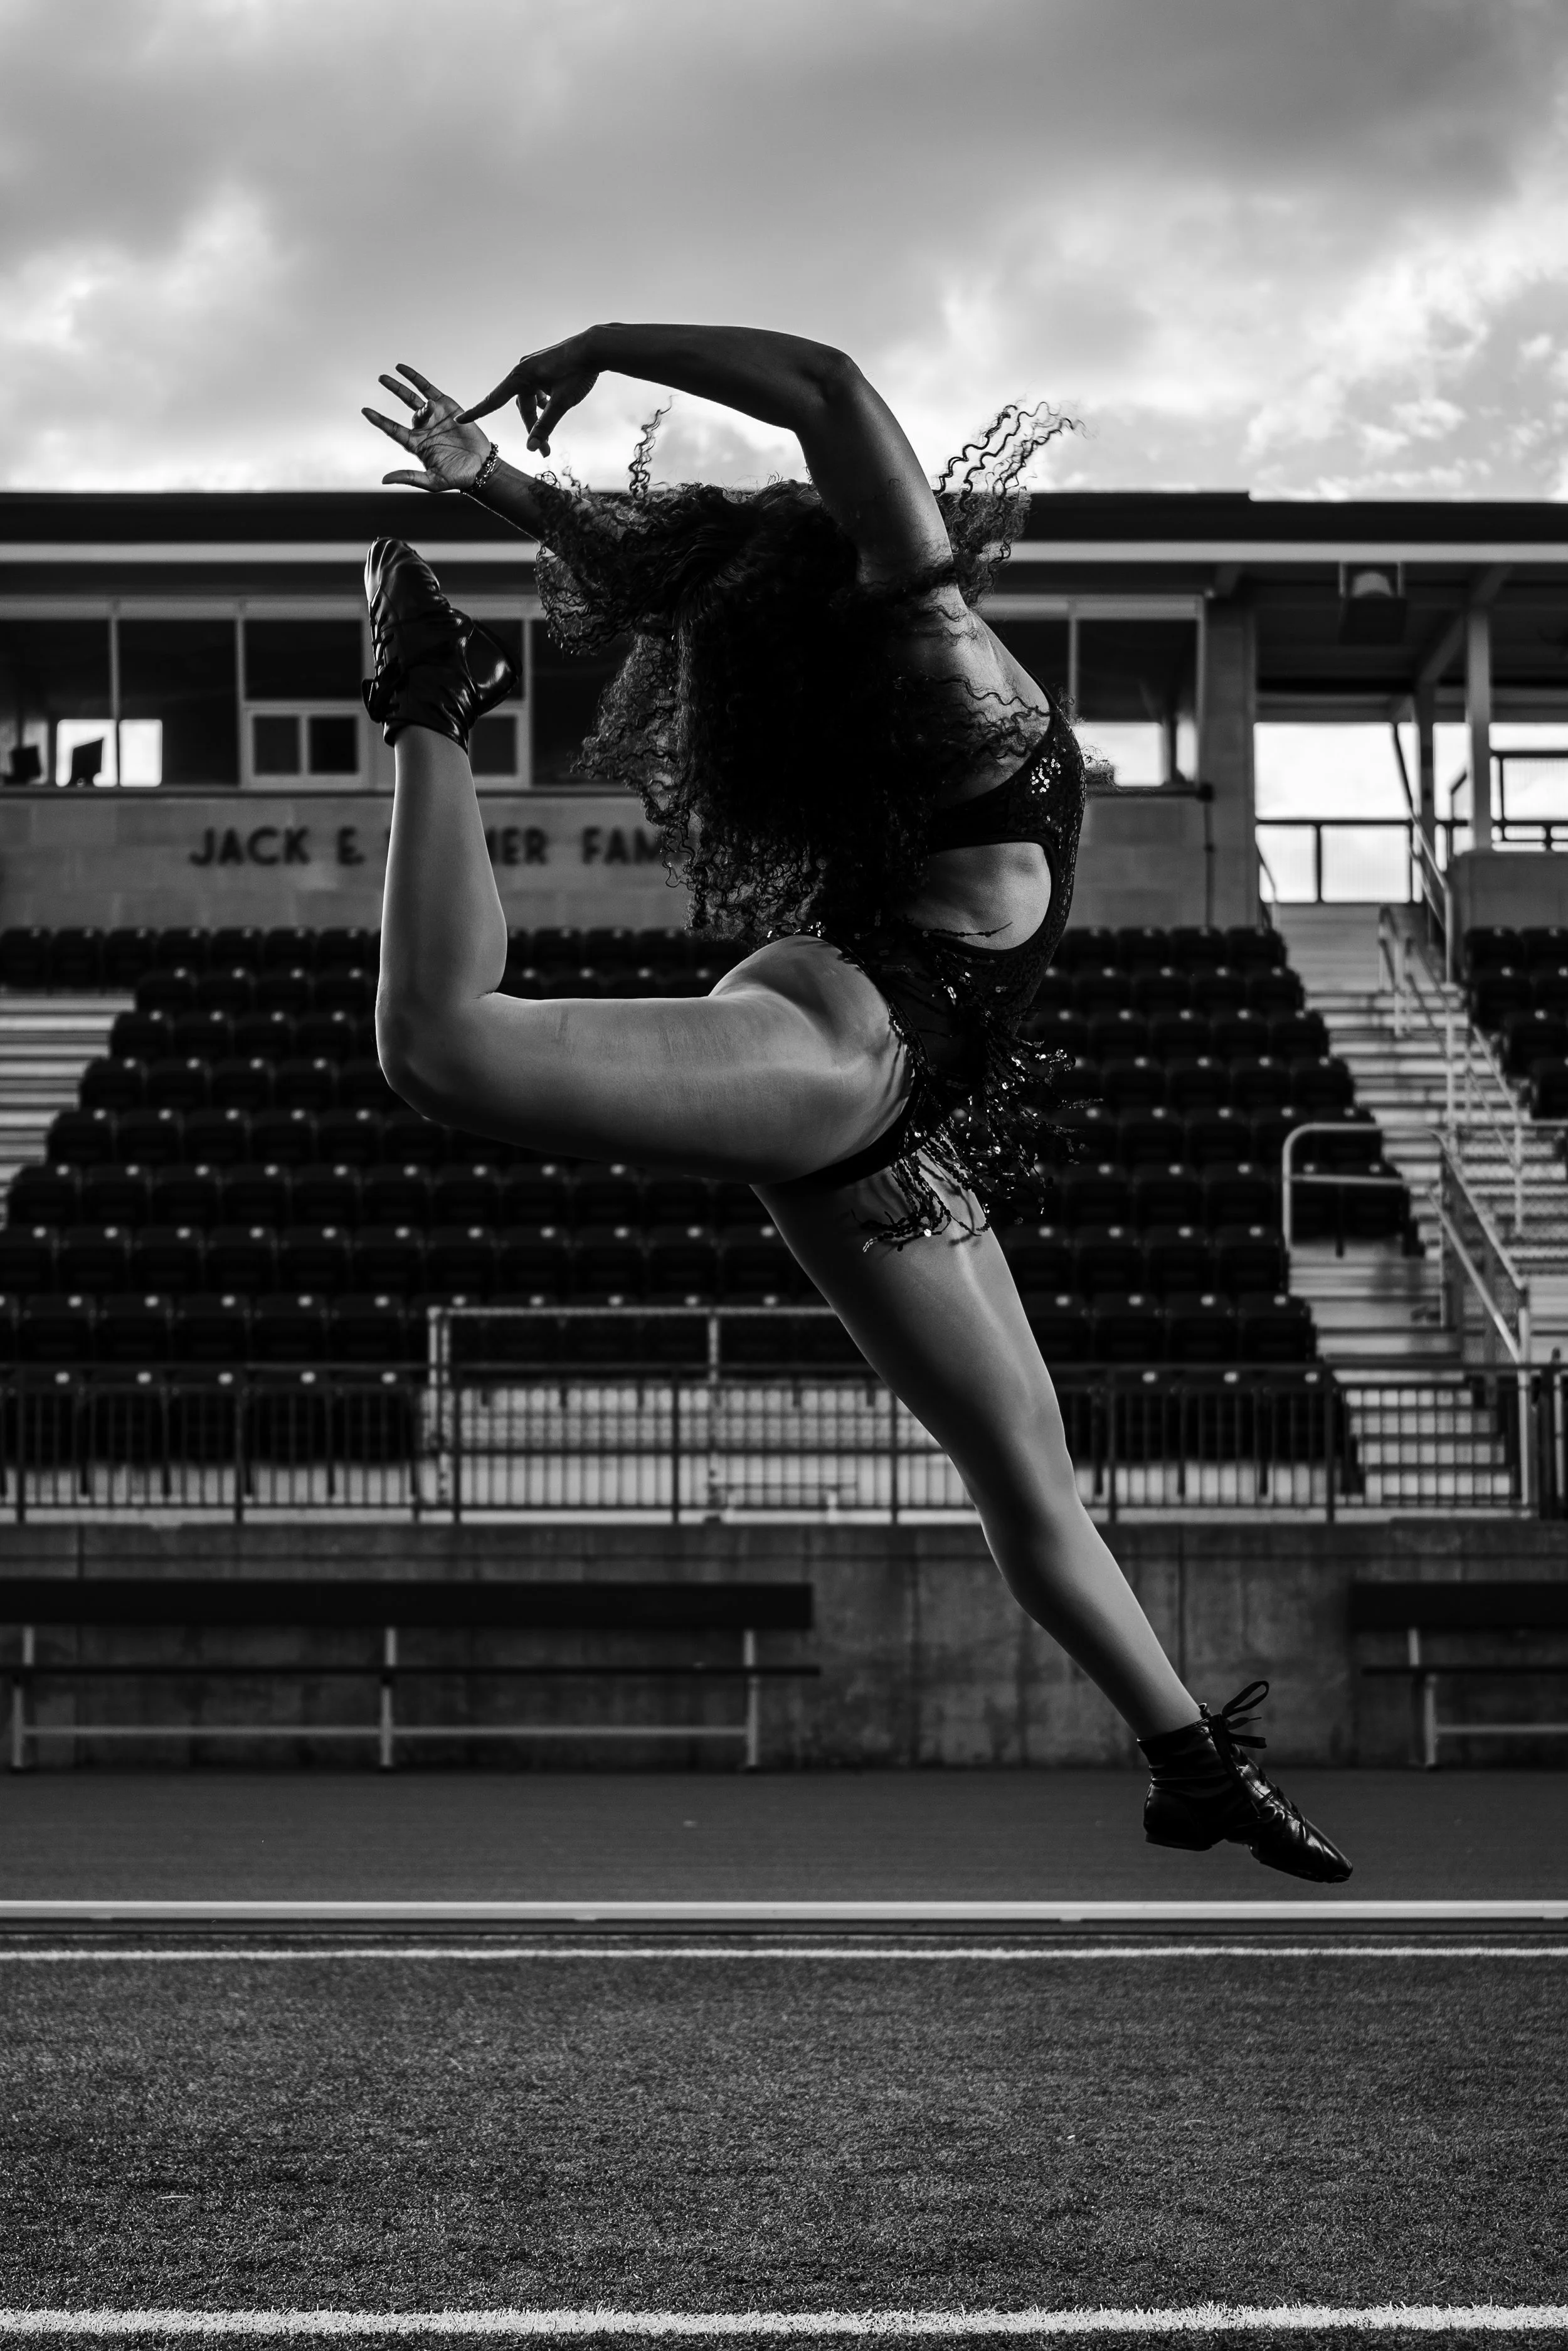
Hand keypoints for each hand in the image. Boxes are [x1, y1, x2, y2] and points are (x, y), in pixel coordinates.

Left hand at [362, 363, 494, 492]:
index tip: (365, 410)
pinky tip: (403, 369)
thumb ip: (409, 477)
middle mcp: (423, 428)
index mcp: (416, 444)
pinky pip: (429, 389)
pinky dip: (416, 379)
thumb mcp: (432, 481)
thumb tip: (385, 480)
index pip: (393, 429)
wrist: (481, 467)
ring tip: (390, 374)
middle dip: (393, 391)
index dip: (379, 420)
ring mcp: (435, 416)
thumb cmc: (457, 477)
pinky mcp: (447, 407)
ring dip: (401, 387)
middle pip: (406, 408)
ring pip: (414, 398)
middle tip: (381, 378)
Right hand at [457, 335, 598, 454]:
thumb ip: (545, 426)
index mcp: (521, 376)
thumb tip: (531, 448)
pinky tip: (554, 406)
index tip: (460, 420)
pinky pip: (538, 390)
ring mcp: (534, 368)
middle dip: (531, 428)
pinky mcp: (545, 368)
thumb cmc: (577, 372)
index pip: (493, 400)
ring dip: (539, 417)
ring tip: (552, 429)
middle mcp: (523, 370)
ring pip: (530, 399)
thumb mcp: (561, 403)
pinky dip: (544, 403)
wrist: (595, 347)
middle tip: (544, 450)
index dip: (477, 412)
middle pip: (520, 406)